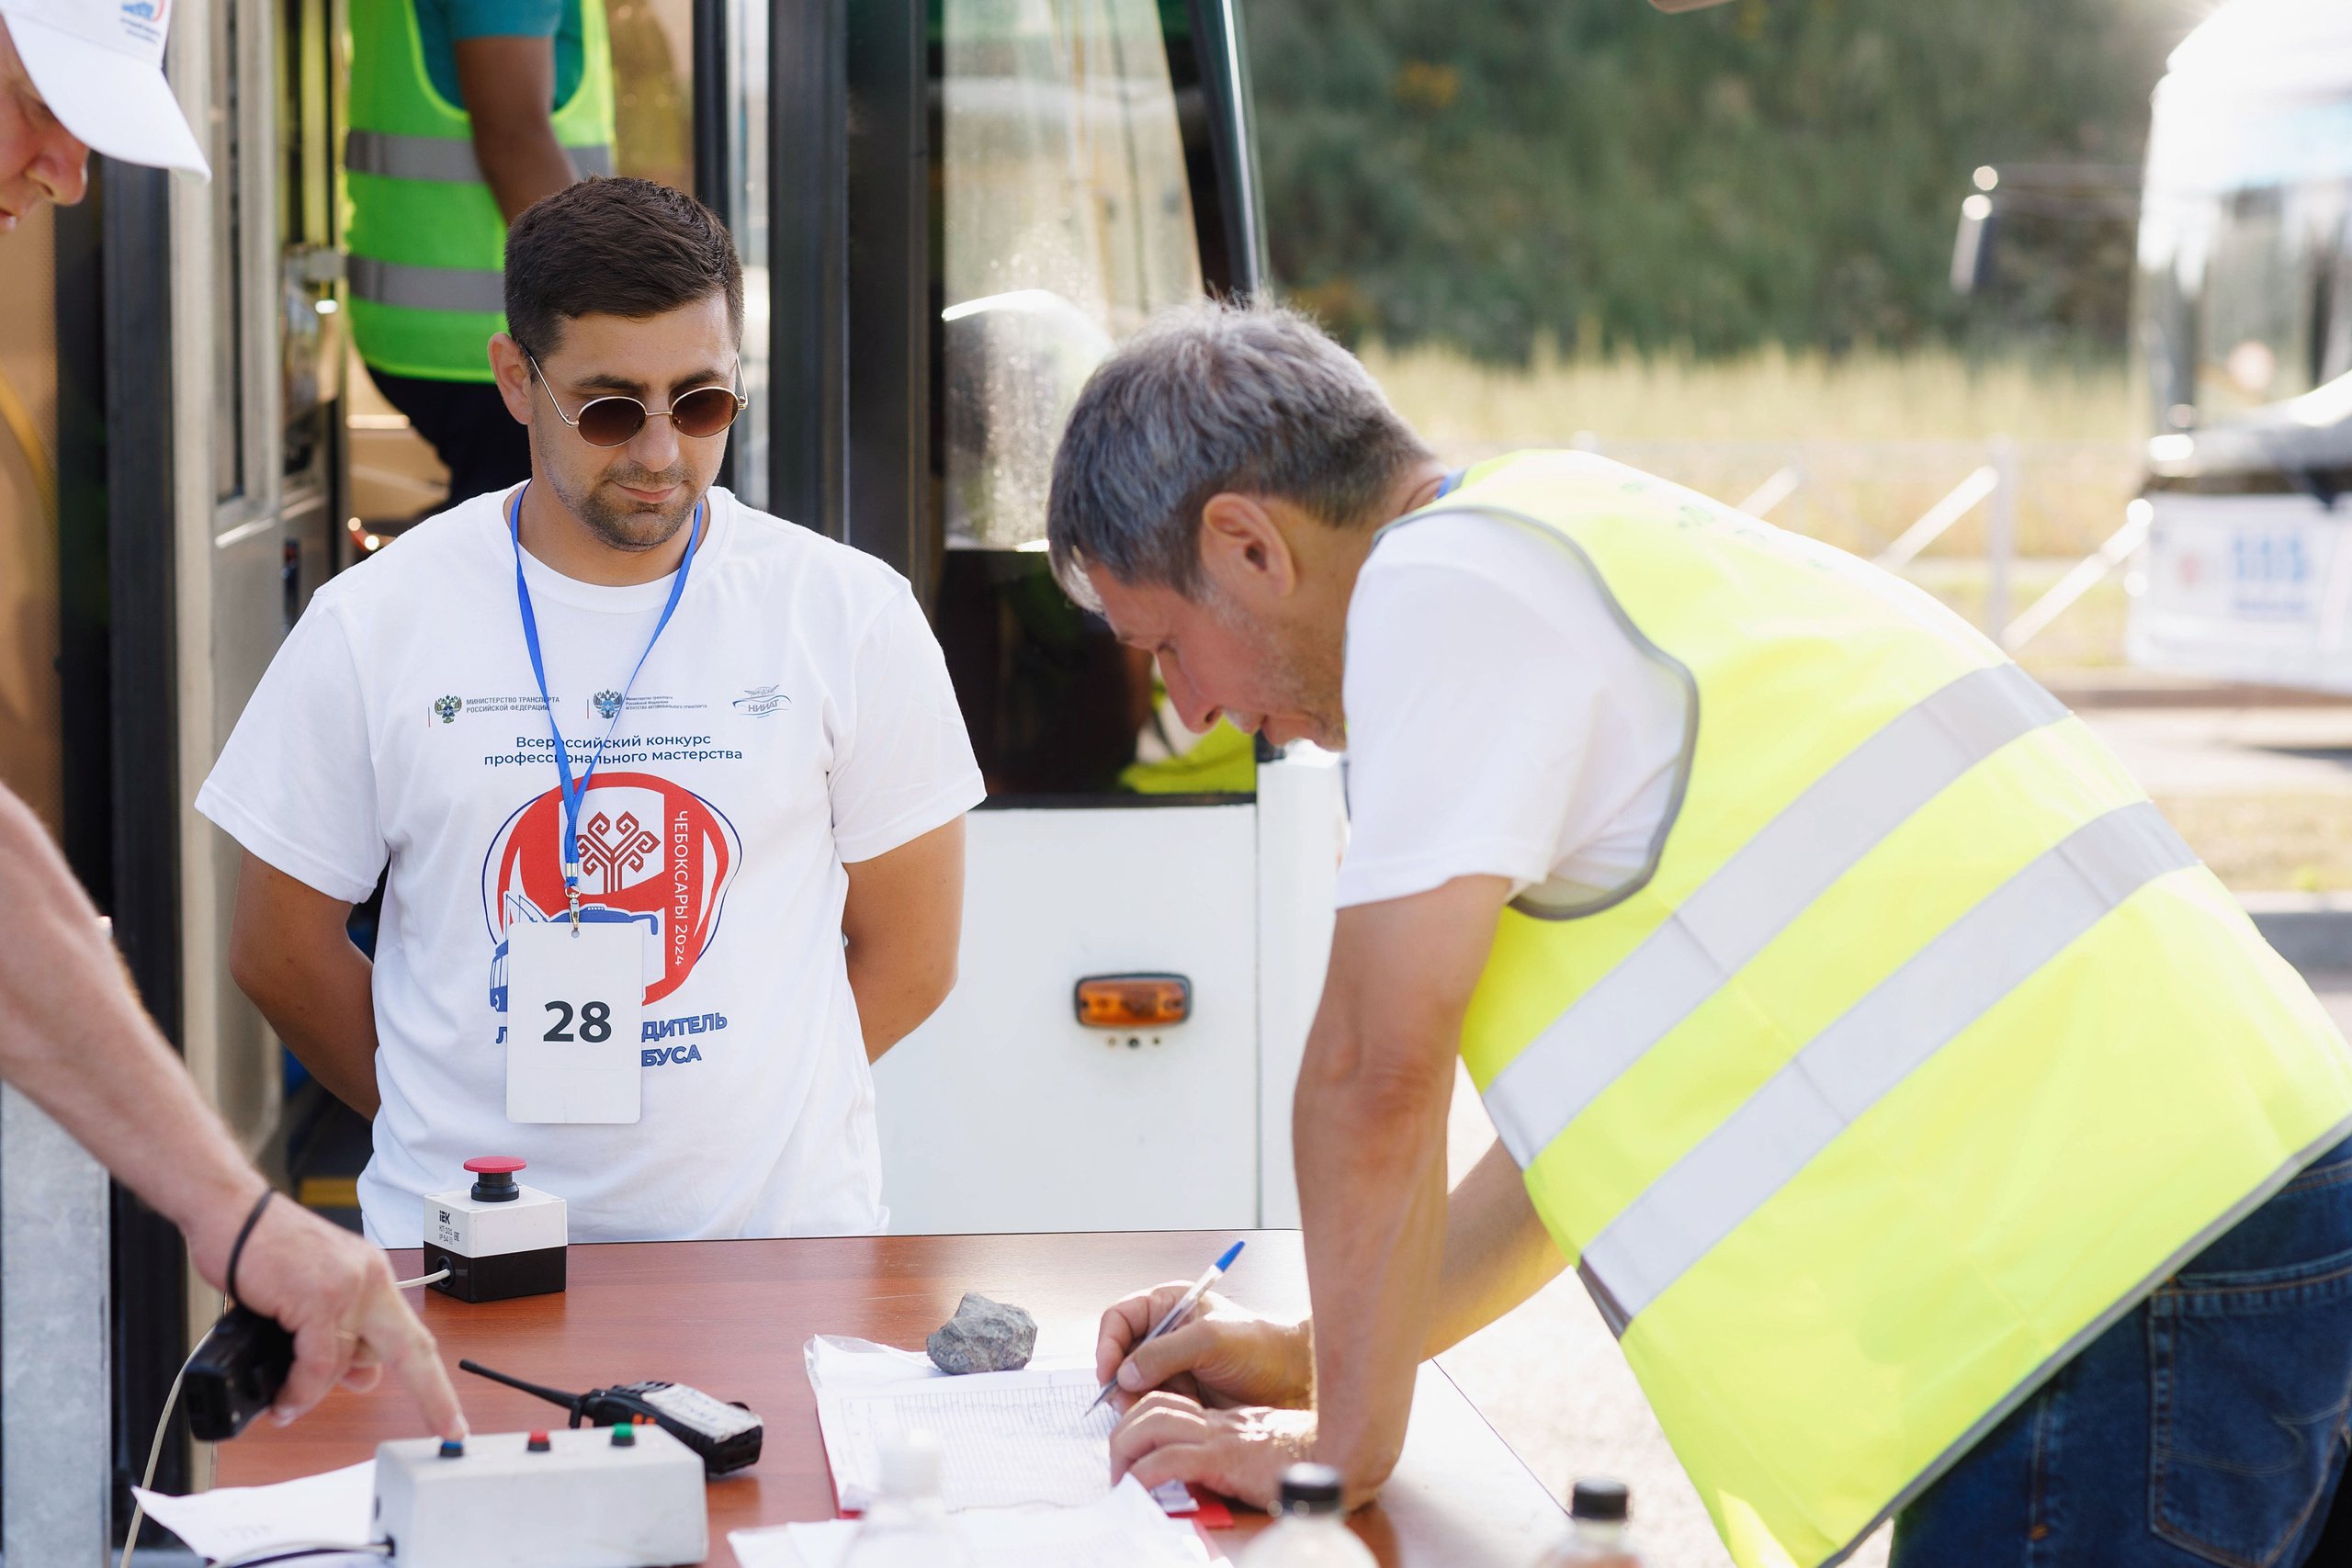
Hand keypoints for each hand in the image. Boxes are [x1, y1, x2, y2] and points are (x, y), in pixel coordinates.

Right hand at [198, 1193, 466, 1439]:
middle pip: (412, 1348)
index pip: (415, 1335)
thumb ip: (339, 1333)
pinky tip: (284, 1400)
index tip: (451, 1416)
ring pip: (347, 1362)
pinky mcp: (318, 1297)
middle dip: (433, 1393)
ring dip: (314, 1393)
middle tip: (445, 1429)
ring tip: (288, 1404)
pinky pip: (317, 1362)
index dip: (435, 1380)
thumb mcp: (312, 1292)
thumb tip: (362, 1377)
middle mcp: (370, 1280)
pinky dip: (298, 1389)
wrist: (230, 1211)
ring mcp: (347, 1287)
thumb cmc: (262, 1250)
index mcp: (373, 1278)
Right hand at [1095, 1284, 1312, 1409]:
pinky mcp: (1180, 1392)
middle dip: (1121, 1380)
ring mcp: (1171, 1365)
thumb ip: (1164, 1352)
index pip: (1120, 1319)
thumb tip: (1125, 1372)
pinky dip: (1154, 1413)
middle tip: (1128, 1403)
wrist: (1292, 1379)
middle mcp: (1165, 1334)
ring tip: (1156, 1412)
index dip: (1108, 1344)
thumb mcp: (1210, 1340)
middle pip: (1120, 1355)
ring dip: (1137, 1400)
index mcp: (1169, 1305)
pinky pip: (1152, 1404)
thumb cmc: (1259, 1347)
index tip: (1109, 1372)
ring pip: (1133, 1385)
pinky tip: (1174, 1416)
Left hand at [1109, 1392, 1315, 1508]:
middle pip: (1151, 1408)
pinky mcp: (1224, 1459)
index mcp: (1221, 1419)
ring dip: (1125, 1451)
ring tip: (1121, 1479)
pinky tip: (1138, 1490)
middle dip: (1123, 1434)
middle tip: (1118, 1468)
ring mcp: (1218, 1438)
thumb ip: (1229, 1455)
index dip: (1140, 1421)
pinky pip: (1170, 1460)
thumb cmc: (1303, 1459)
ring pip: (1152, 1426)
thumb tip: (1200, 1478)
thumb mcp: (1259, 1451)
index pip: (1167, 1404)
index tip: (1130, 1451)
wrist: (1338, 1456)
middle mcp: (1215, 1422)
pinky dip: (1145, 1474)